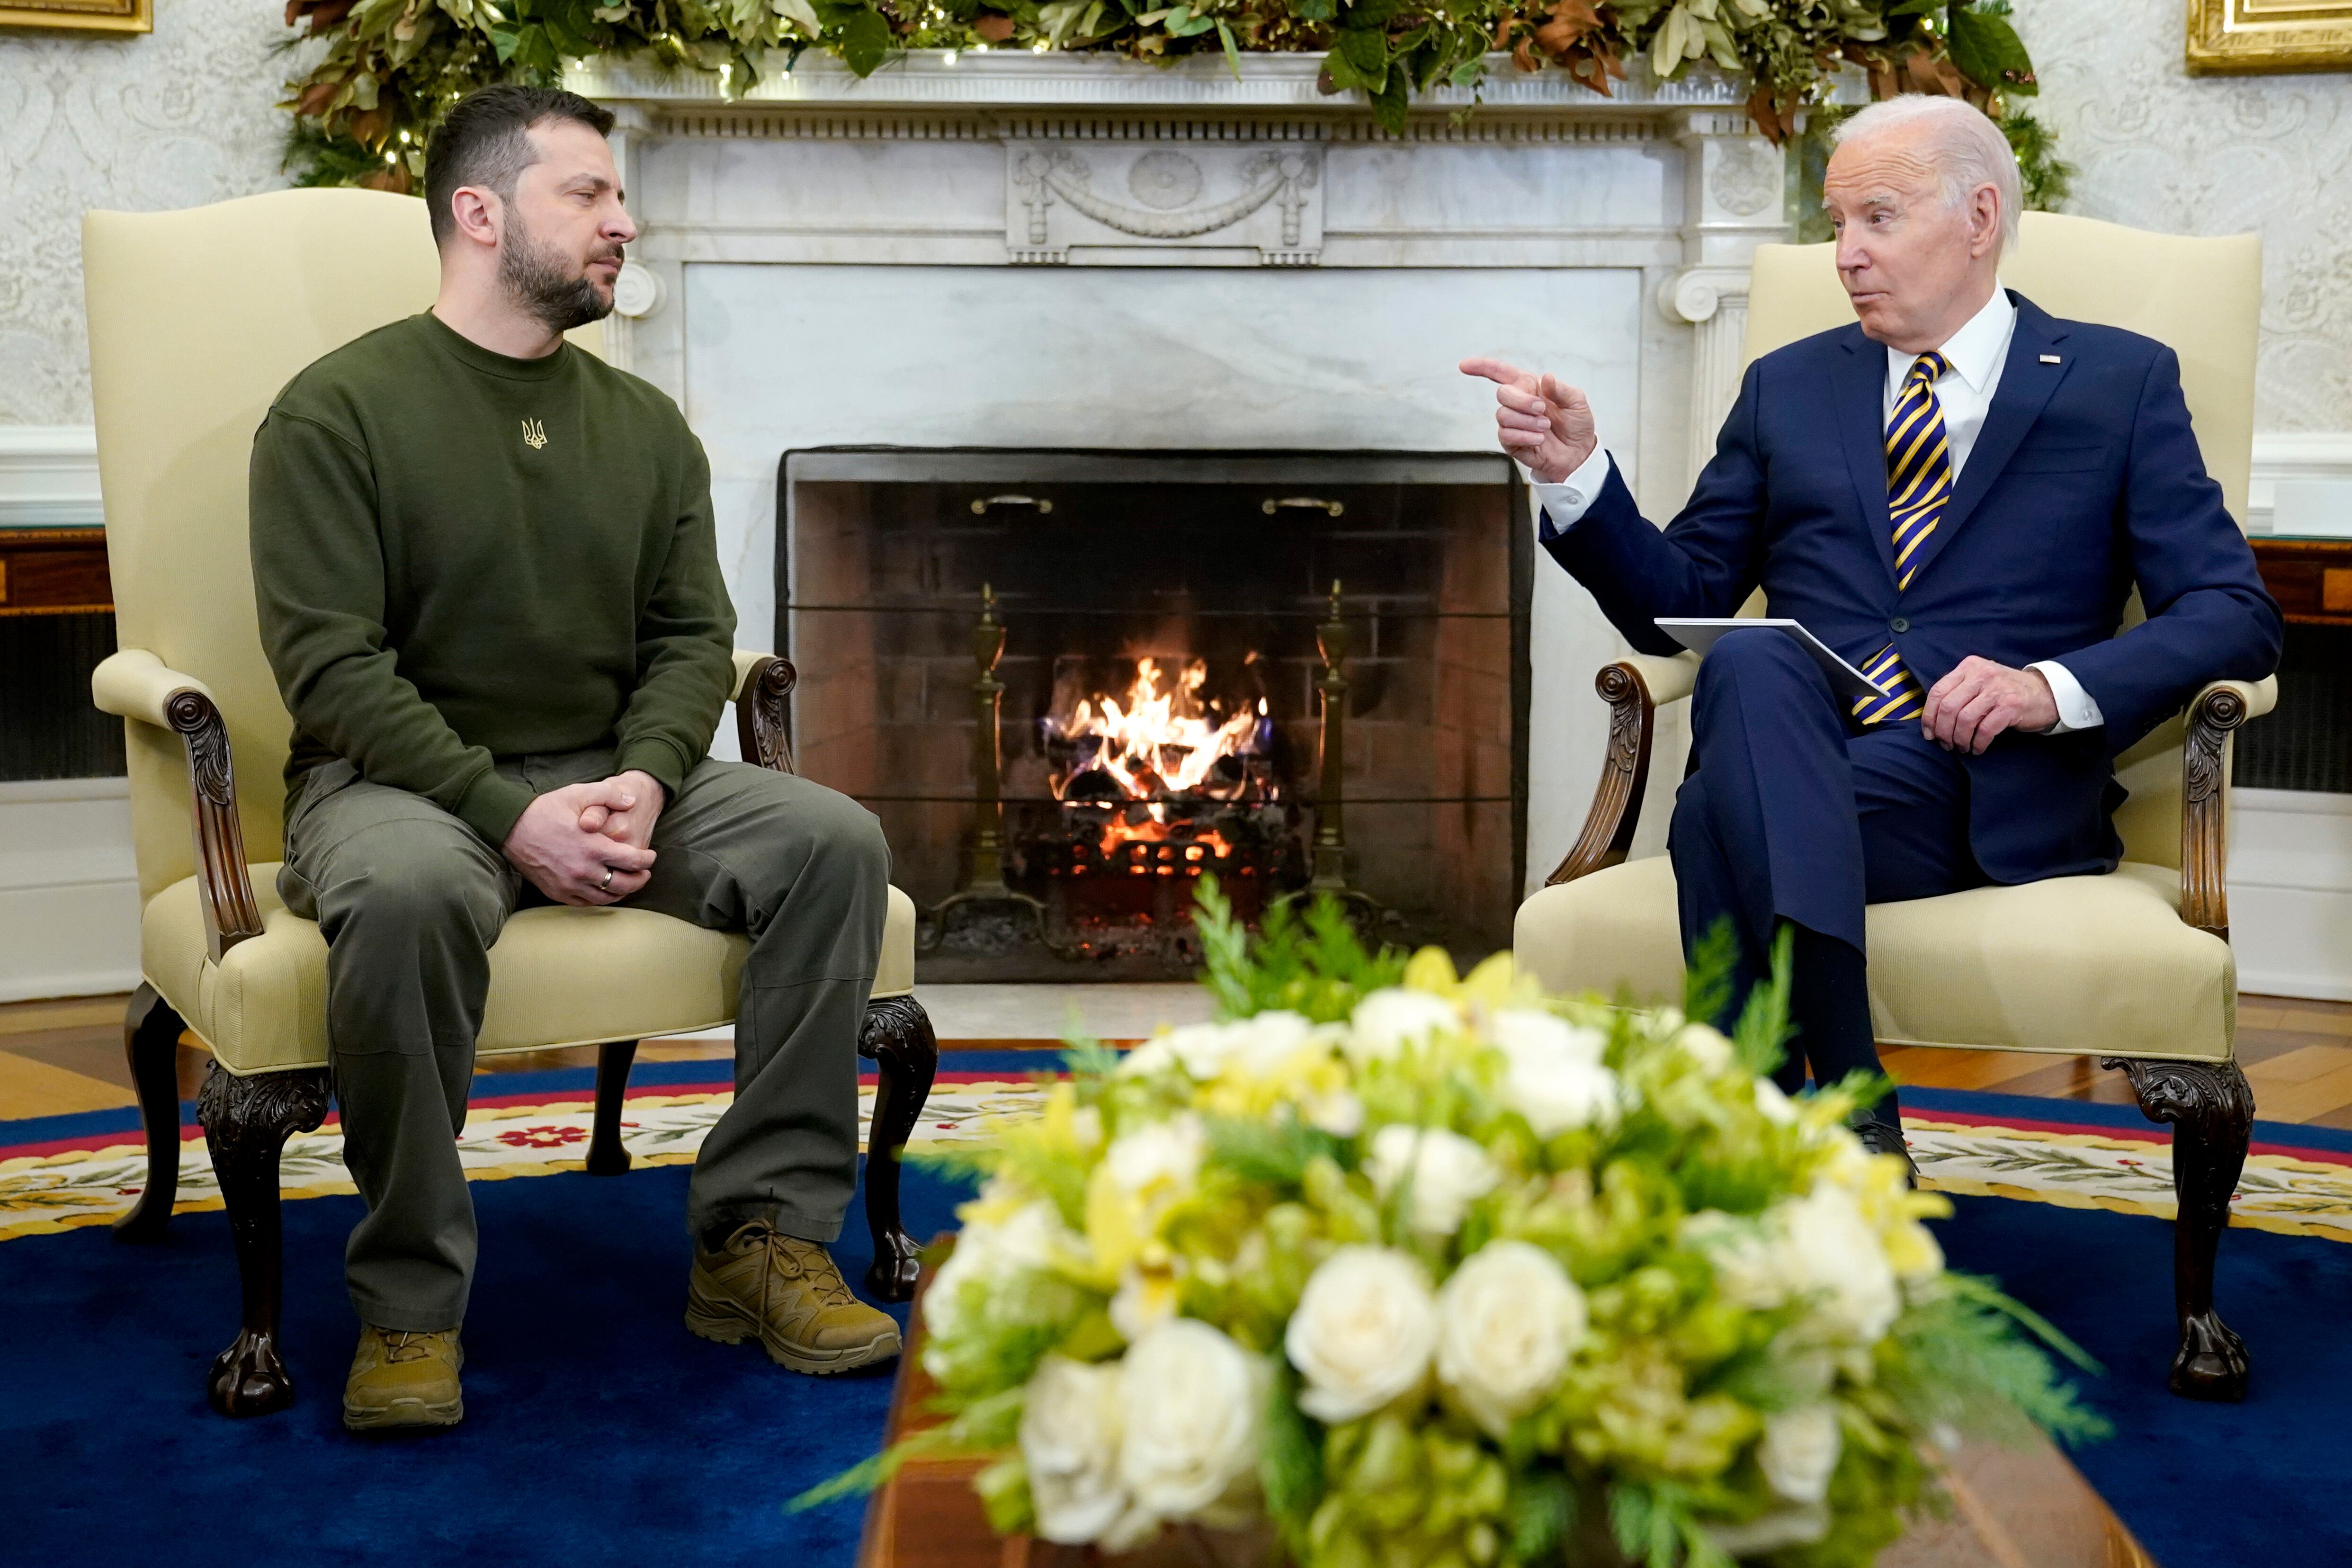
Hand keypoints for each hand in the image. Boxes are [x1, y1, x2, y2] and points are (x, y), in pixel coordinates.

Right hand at [502, 779, 656, 905]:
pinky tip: (603, 890)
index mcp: (593, 847)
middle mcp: (583, 870)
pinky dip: (599, 898)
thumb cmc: (545, 809)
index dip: (647, 860)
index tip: (651, 856)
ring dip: (622, 892)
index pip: (632, 861)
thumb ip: (608, 795)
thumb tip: (632, 801)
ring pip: (605, 897)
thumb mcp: (577, 793)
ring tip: (628, 883)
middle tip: (645, 873)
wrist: (510, 828)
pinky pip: (585, 903)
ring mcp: (569, 884)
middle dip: (640, 879)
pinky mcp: (556, 892)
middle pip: (623, 885)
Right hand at [1459, 358, 1597, 483]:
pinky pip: (1506, 434)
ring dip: (1526, 421)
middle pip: (1502, 393)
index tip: (1464, 366)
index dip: (1482, 367)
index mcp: (1530, 387)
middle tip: (1541, 410)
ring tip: (1545, 428)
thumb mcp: (1577, 402)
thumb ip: (1561, 389)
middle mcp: (1518, 403)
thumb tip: (1546, 377)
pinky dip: (1524, 436)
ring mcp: (1512, 422)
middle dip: (1521, 400)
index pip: (1501, 373)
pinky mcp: (1511, 441)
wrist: (1577, 454)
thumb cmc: (1576, 425)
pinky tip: (1538, 439)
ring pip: (1503, 415)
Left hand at [1920, 657, 2057, 753]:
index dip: (1929, 716)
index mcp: (1969, 667)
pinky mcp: (2010, 706)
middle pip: (1949, 707)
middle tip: (1945, 744)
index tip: (1929, 733)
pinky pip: (1984, 730)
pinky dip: (1977, 743)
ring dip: (1959, 739)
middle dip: (1943, 731)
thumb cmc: (2006, 692)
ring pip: (1964, 719)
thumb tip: (1931, 720)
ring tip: (1962, 747)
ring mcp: (1997, 689)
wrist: (2046, 693)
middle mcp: (1981, 674)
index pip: (1938, 691)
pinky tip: (1977, 748)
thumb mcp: (1980, 682)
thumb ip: (1958, 692)